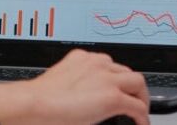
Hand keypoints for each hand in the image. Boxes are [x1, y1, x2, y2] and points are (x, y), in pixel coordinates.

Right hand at [0, 49, 149, 124]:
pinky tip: (139, 123)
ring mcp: (106, 79)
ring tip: (140, 110)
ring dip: (141, 97)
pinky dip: (142, 116)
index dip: (115, 79)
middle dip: (131, 86)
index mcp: (82, 58)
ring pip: (138, 83)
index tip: (115, 87)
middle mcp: (97, 64)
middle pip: (126, 71)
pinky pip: (138, 107)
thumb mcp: (59, 82)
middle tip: (132, 99)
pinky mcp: (112, 97)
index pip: (108, 64)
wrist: (34, 103)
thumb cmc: (39, 98)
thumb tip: (77, 98)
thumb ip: (73, 82)